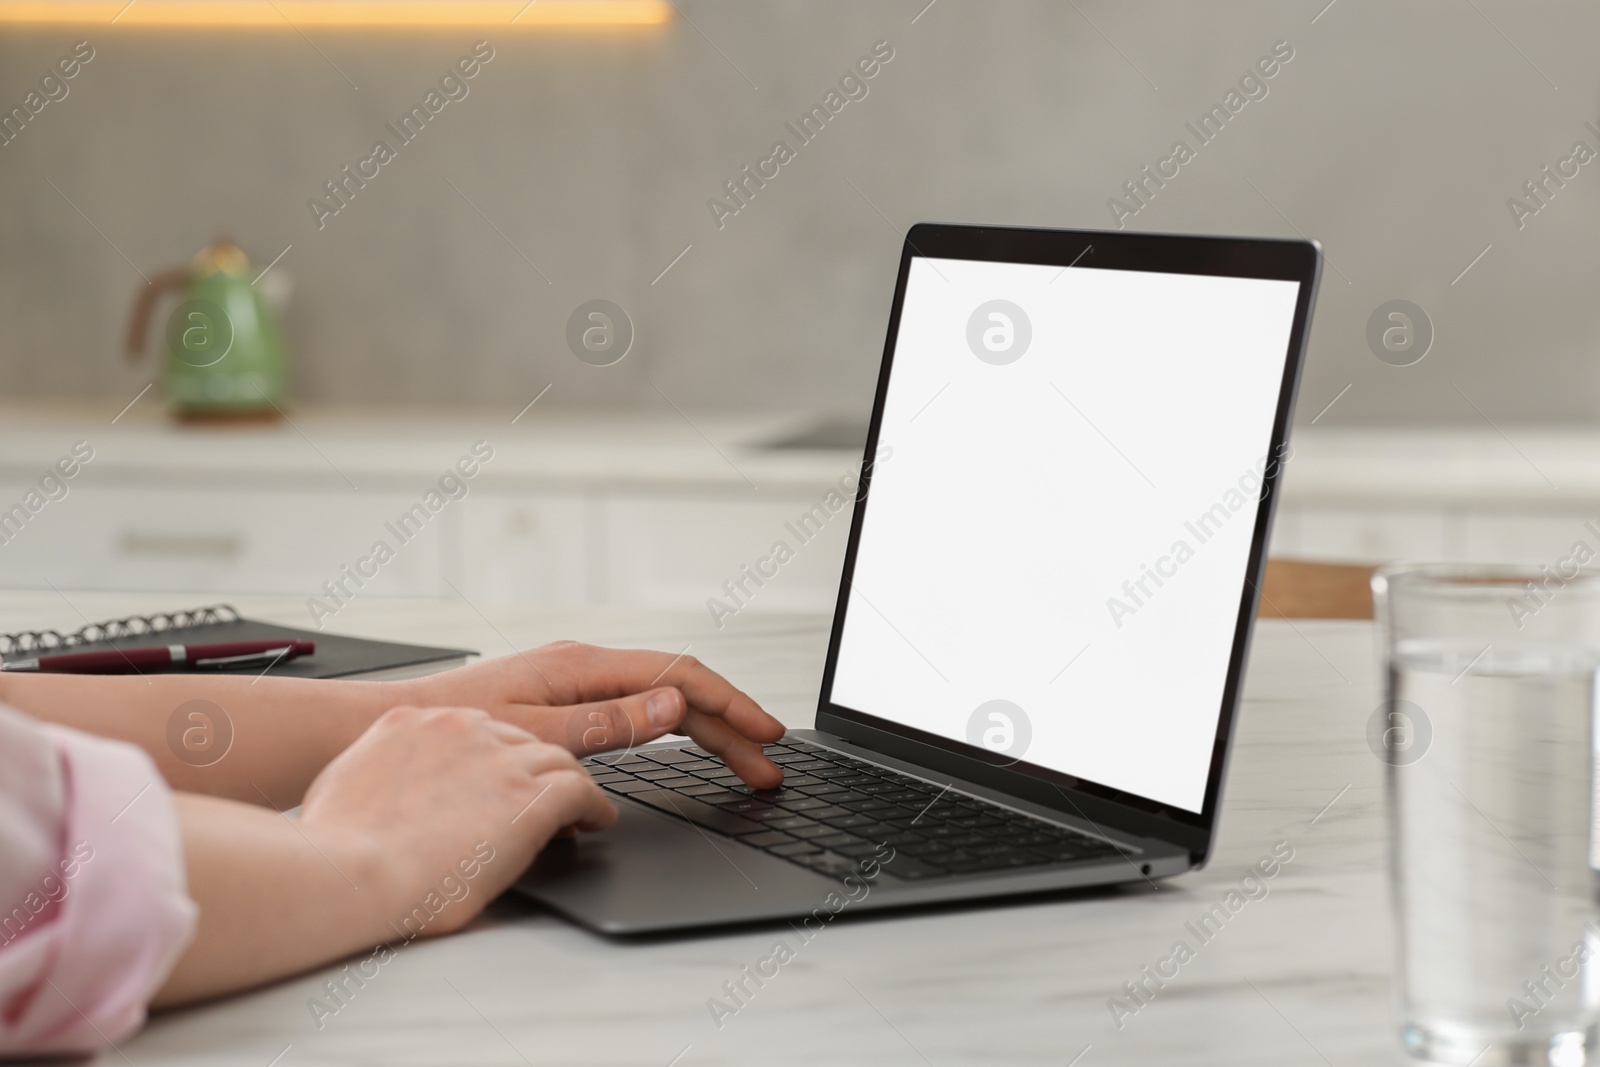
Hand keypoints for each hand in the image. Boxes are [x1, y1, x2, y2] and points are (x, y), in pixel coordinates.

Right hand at [298, 704, 615, 934]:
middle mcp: (461, 729)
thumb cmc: (337, 847)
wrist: (349, 872)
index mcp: (414, 722)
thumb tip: (383, 786)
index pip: (474, 730)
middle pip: (520, 740)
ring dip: (569, 784)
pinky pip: (581, 791)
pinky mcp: (530, 796)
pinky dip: (593, 806)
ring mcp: (499, 759)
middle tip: (542, 793)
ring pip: (557, 760)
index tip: (501, 776)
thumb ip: (376, 772)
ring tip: (579, 807)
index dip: (494, 756)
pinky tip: (595, 820)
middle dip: (532, 768)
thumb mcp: (345, 784)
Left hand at [395, 643, 786, 787]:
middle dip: (729, 727)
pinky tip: (685, 744)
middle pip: (678, 692)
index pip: (681, 679)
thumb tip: (674, 703)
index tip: (766, 735)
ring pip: (660, 700)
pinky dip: (671, 729)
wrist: (393, 728)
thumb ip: (607, 723)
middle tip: (767, 767)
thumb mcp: (535, 735)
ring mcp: (574, 682)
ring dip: (706, 730)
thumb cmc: (450, 731)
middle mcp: (584, 666)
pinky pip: (635, 708)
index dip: (731, 707)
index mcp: (583, 666)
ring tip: (742, 760)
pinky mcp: (562, 700)